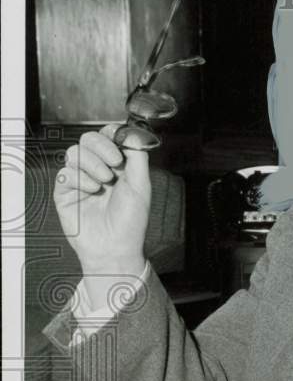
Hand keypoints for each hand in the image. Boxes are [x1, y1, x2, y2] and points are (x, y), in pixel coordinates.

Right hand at [53, 125, 149, 285]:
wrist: (115, 247)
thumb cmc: (130, 221)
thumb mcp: (141, 185)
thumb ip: (137, 156)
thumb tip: (132, 133)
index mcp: (116, 165)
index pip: (108, 137)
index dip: (111, 134)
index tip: (119, 140)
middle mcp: (97, 169)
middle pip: (88, 139)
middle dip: (102, 146)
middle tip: (114, 163)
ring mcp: (79, 180)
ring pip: (75, 152)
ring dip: (92, 164)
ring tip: (104, 182)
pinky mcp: (64, 192)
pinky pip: (65, 173)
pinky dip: (80, 180)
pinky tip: (92, 192)